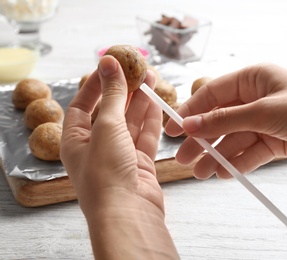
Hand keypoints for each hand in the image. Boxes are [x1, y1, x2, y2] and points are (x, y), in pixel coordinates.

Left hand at [61, 55, 178, 258]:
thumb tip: (108, 63)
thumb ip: (112, 95)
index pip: (82, 106)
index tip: (110, 66)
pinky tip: (157, 100)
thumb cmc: (106, 173)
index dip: (95, 85)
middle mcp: (97, 148)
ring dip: (140, 101)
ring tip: (151, 77)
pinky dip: (151, 118)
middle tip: (136, 69)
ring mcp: (120, 155)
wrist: (128, 213)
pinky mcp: (140, 162)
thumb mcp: (106, 126)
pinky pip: (146, 135)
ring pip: (131, 122)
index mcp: (76, 141)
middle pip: (110, 112)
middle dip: (123, 91)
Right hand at [165, 64, 286, 182]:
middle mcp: (257, 98)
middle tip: (184, 158)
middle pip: (220, 119)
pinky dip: (237, 163)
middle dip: (202, 139)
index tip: (174, 129)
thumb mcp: (263, 111)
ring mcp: (265, 121)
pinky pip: (249, 152)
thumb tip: (191, 124)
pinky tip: (224, 173)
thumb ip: (224, 119)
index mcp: (253, 78)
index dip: (191, 111)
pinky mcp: (274, 141)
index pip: (213, 93)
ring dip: (217, 156)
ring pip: (233, 139)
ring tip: (201, 173)